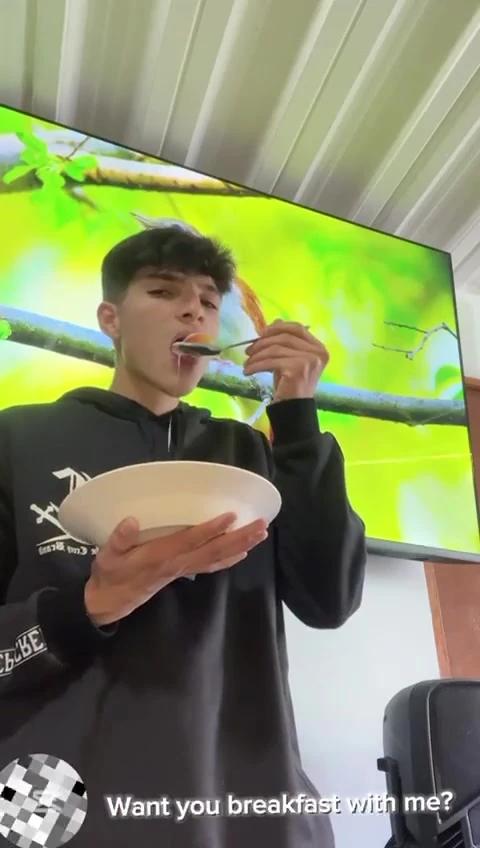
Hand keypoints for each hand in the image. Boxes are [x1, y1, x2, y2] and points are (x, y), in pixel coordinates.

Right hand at [84, 513, 267, 625]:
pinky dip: (229, 559)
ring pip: (216, 558)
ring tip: (260, 534)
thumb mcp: (106, 557)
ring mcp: (182, 569)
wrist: (110, 601)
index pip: (190, 541)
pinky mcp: (182, 572)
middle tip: (261, 525)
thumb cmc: (109, 574)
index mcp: (160, 556)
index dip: (211, 529)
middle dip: (239, 538)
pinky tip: (243, 552)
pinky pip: (211, 565)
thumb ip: (118, 539)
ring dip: (240, 546)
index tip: (231, 516)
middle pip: (214, 551)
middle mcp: (177, 563)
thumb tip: (131, 520)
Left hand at [243, 319, 328, 401]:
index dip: (277, 328)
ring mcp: (309, 360)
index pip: (297, 328)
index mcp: (319, 348)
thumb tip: (275, 321)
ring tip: (247, 363)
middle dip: (262, 342)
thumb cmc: (290, 384)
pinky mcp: (298, 369)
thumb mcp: (287, 358)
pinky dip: (256, 365)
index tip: (260, 334)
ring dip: (256, 355)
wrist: (293, 409)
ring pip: (275, 349)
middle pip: (284, 337)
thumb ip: (284, 341)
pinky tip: (248, 371)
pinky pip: (271, 361)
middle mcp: (317, 352)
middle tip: (248, 350)